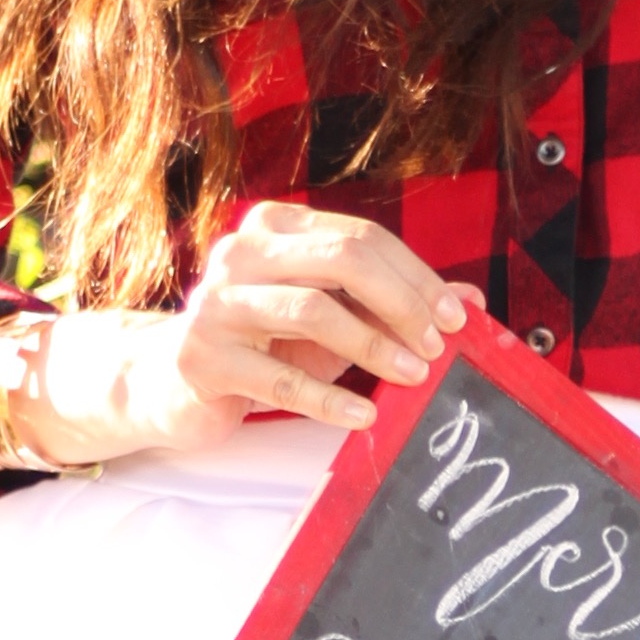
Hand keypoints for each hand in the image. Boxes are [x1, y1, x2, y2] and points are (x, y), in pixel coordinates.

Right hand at [0, 210, 468, 466]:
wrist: (170, 382)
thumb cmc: (263, 344)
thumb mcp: (332, 318)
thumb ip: (391, 303)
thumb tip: (469, 304)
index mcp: (275, 227)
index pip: (360, 238)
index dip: (415, 276)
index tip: (455, 317)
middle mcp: (240, 253)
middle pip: (341, 261)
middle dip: (401, 302)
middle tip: (438, 344)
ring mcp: (216, 304)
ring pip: (312, 312)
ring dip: (374, 346)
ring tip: (414, 375)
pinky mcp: (202, 358)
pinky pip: (279, 379)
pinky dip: (329, 398)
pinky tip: (364, 412)